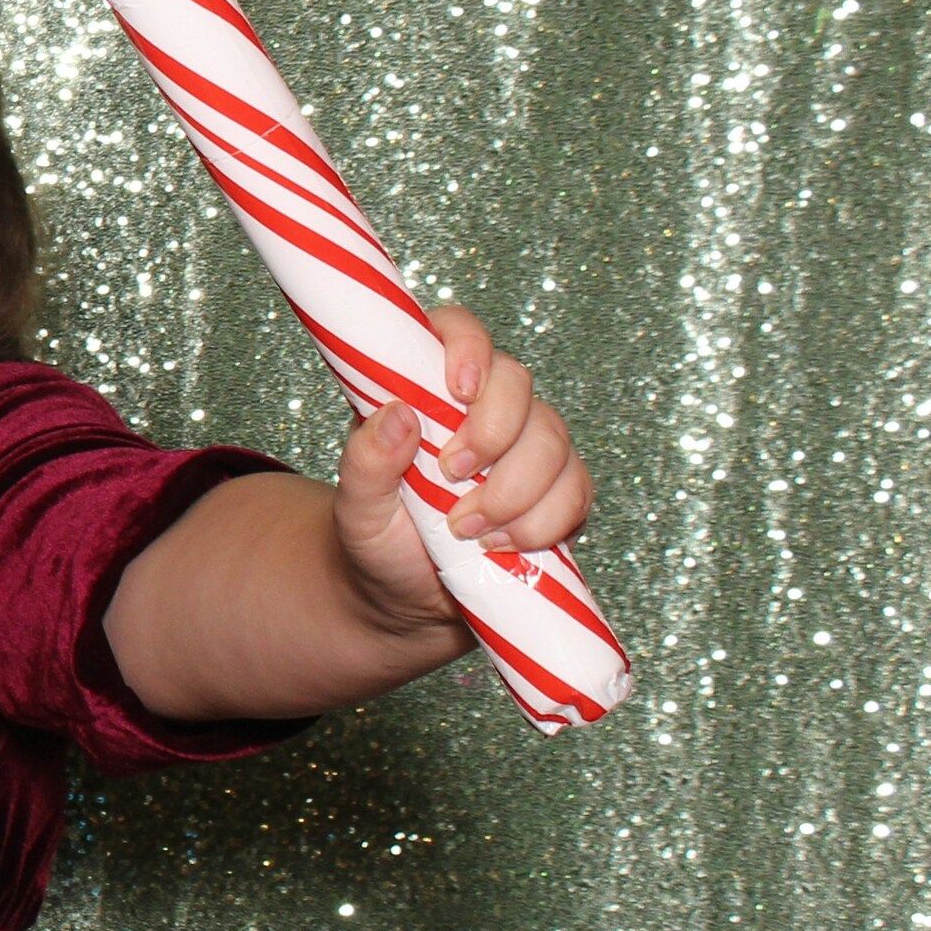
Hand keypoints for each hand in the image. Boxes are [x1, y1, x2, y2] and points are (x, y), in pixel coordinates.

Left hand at [330, 304, 587, 633]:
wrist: (406, 599)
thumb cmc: (373, 540)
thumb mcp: (354, 506)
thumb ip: (366, 461)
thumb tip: (399, 412)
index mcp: (424, 389)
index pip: (456, 332)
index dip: (467, 347)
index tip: (458, 389)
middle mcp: (480, 409)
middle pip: (517, 382)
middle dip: (494, 432)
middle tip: (453, 476)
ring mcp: (524, 448)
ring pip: (553, 438)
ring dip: (515, 488)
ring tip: (466, 528)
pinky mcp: (556, 493)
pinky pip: (576, 490)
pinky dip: (544, 520)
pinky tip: (502, 544)